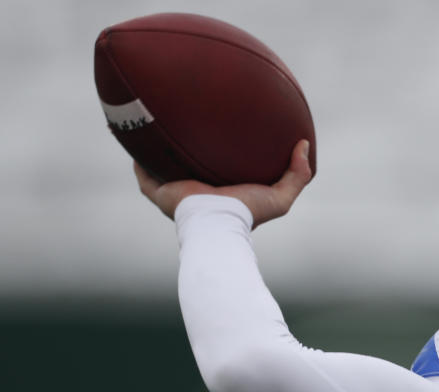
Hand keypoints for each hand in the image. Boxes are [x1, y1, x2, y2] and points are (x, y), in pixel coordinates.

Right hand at [134, 139, 313, 228]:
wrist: (219, 223)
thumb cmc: (248, 213)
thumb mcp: (281, 197)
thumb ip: (297, 174)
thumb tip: (304, 144)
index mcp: (220, 192)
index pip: (216, 169)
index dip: (216, 152)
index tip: (219, 132)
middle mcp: (196, 192)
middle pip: (186, 165)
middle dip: (184, 147)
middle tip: (185, 121)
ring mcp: (175, 192)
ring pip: (161, 167)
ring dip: (156, 149)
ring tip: (153, 122)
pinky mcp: (159, 193)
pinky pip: (142, 174)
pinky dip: (137, 159)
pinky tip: (133, 136)